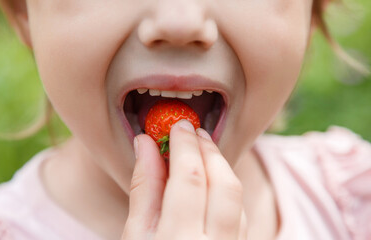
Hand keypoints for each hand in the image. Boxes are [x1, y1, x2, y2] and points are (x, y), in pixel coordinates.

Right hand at [122, 119, 246, 239]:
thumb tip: (145, 142)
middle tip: (192, 131)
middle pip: (224, 184)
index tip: (178, 125)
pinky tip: (209, 179)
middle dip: (208, 150)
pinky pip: (241, 212)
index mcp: (179, 239)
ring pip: (237, 197)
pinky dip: (225, 188)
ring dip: (220, 166)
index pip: (189, 179)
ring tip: (201, 149)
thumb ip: (143, 187)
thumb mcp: (135, 233)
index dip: (185, 146)